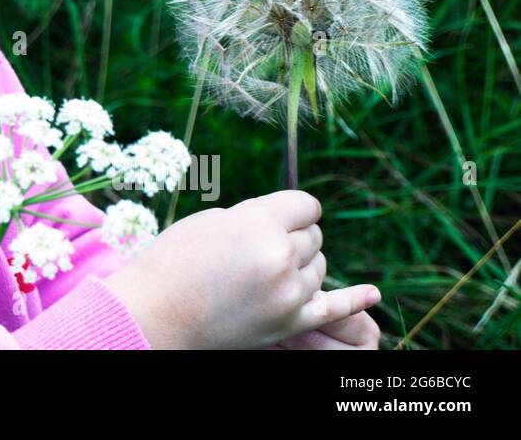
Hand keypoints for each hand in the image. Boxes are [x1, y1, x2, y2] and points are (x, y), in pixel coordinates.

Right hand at [102, 189, 376, 348]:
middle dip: (292, 238)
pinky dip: (355, 299)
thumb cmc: (175, 260)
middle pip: (314, 237)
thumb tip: (290, 220)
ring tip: (260, 274)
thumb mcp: (213, 222)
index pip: (306, 205)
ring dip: (298, 266)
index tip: (275, 218)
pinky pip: (334, 307)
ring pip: (319, 268)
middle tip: (257, 251)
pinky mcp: (289, 322)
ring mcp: (289, 293)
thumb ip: (256, 216)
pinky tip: (372, 294)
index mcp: (259, 221)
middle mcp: (280, 255)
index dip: (291, 211)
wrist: (155, 312)